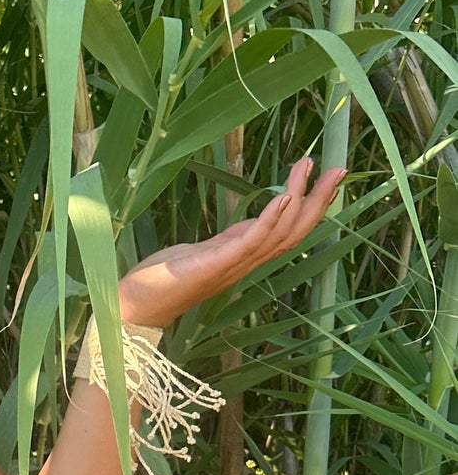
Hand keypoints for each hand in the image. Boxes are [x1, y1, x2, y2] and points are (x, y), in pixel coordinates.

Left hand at [117, 157, 343, 328]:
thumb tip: (255, 221)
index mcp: (244, 256)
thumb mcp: (205, 251)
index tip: (328, 175)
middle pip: (296, 230)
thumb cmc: (164, 279)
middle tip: (338, 168)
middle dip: (319, 199)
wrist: (136, 306)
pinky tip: (283, 196)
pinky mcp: (216, 264)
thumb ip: (231, 239)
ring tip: (308, 167)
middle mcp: (246, 262)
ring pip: (280, 233)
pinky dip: (270, 218)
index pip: (290, 230)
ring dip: (299, 198)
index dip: (312, 205)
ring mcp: (233, 264)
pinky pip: (251, 241)